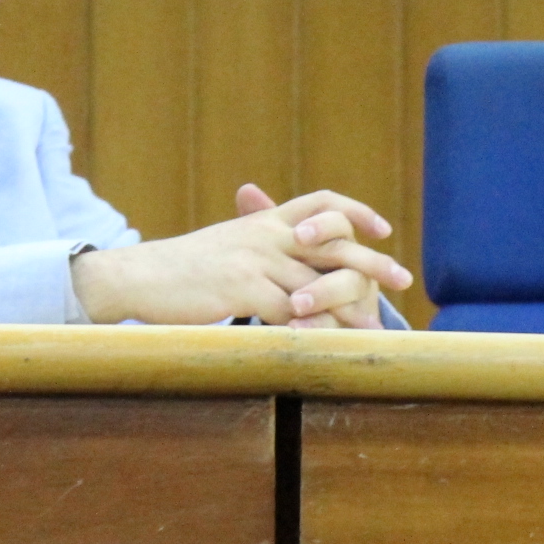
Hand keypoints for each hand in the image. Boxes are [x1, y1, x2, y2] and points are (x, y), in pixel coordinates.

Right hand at [70, 185, 410, 325]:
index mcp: (265, 219)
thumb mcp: (228, 244)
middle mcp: (267, 234)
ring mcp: (256, 260)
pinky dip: (312, 327)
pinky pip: (289, 310)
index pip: (323, 201)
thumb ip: (262, 245)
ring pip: (317, 282)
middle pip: (334, 243)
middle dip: (372, 262)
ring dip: (349, 307)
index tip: (383, 229)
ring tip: (374, 327)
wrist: (140, 275)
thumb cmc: (183, 268)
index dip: (356, 212)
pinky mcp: (242, 289)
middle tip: (403, 278)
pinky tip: (331, 342)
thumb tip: (291, 259)